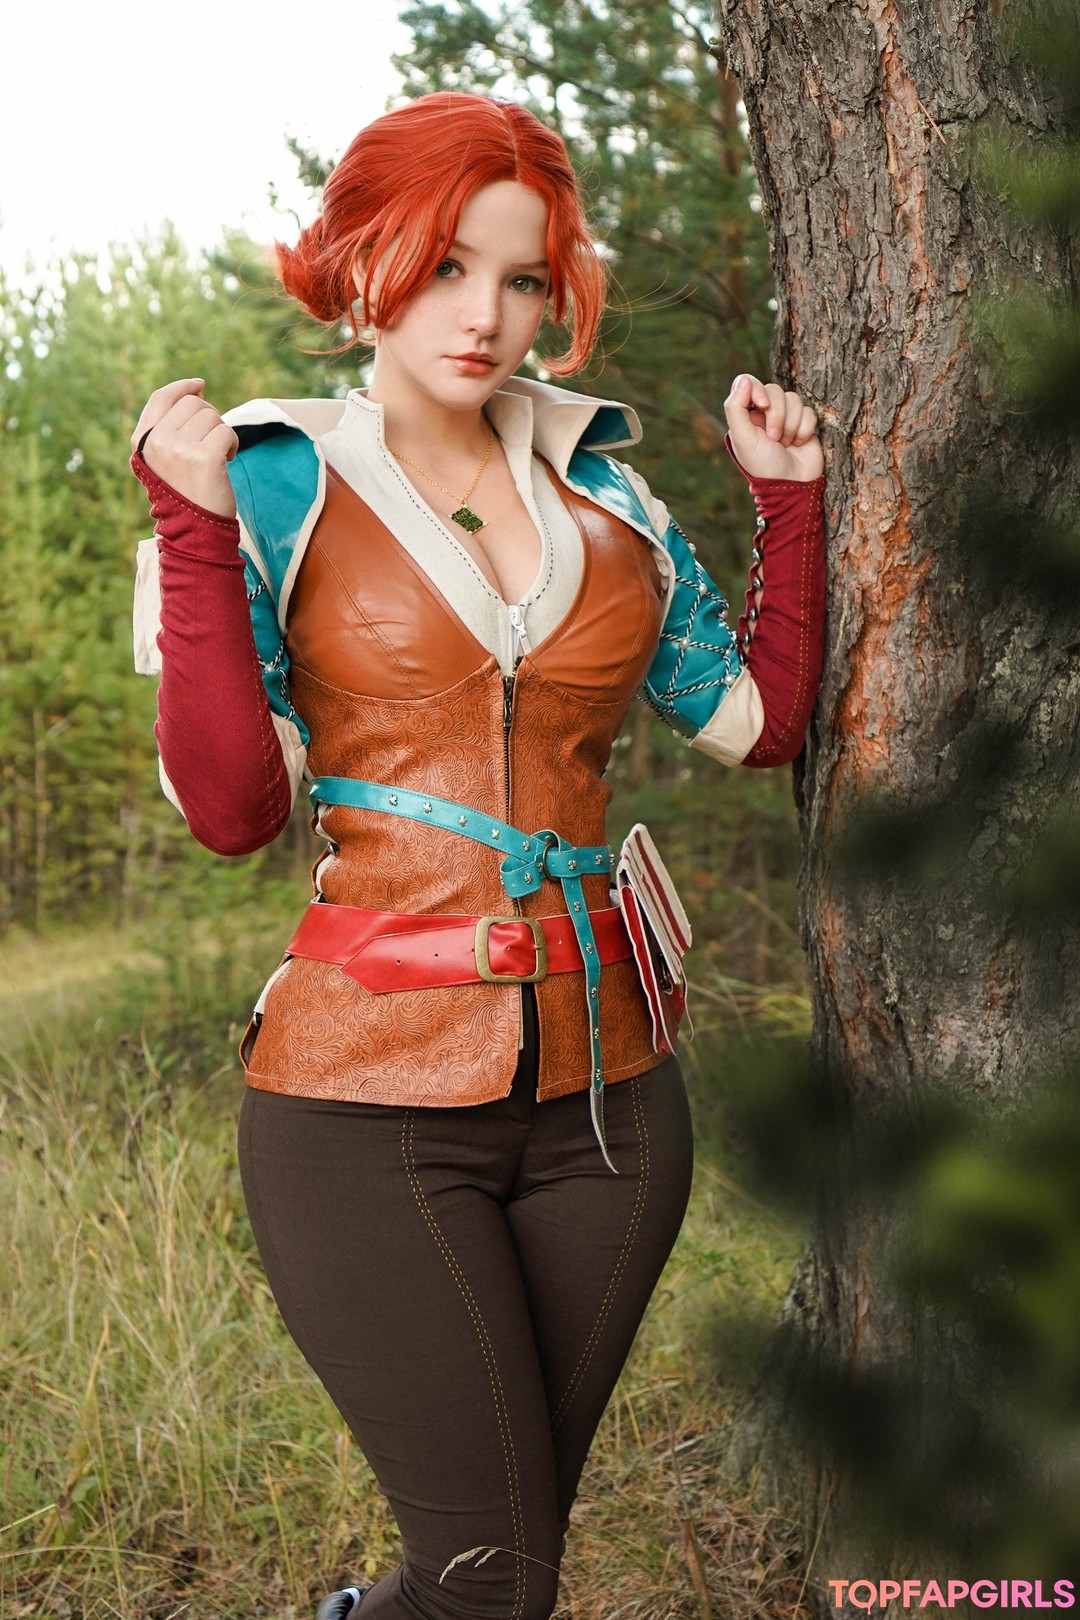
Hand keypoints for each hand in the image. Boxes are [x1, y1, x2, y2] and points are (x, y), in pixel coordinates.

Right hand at [131, 378, 238, 518]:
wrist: (196, 529)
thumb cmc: (185, 493)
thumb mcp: (165, 460)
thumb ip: (170, 427)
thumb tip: (196, 391)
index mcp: (143, 441)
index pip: (161, 398)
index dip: (182, 387)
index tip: (200, 385)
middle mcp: (157, 442)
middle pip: (193, 404)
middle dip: (209, 419)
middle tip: (211, 444)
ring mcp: (178, 449)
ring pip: (211, 416)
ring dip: (221, 434)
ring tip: (216, 458)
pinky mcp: (203, 457)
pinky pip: (226, 432)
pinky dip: (232, 445)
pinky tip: (226, 461)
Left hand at [723, 374, 823, 482]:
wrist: (791, 485)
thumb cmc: (763, 465)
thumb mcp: (743, 438)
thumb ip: (736, 408)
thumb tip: (745, 379)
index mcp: (746, 415)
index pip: (749, 382)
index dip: (758, 390)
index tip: (762, 406)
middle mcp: (765, 413)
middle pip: (774, 390)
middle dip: (777, 415)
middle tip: (774, 438)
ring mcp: (786, 417)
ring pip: (793, 398)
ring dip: (790, 424)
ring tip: (785, 444)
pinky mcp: (805, 423)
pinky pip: (809, 410)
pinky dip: (804, 429)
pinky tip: (798, 443)